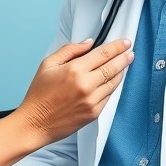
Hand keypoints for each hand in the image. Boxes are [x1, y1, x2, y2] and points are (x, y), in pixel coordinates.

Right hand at [13, 38, 133, 144]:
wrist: (36, 123)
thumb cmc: (39, 95)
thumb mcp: (48, 64)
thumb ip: (70, 50)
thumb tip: (88, 43)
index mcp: (75, 70)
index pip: (103, 54)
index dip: (117, 46)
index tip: (124, 42)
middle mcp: (86, 85)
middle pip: (113, 67)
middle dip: (124, 57)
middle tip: (129, 51)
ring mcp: (92, 100)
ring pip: (114, 82)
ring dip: (121, 71)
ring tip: (125, 63)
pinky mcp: (94, 113)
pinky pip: (109, 96)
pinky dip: (113, 86)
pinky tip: (113, 80)